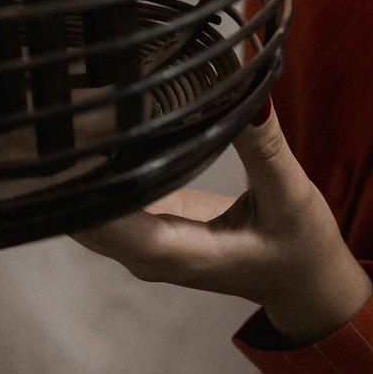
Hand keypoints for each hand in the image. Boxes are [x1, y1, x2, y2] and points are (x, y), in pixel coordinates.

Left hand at [72, 106, 372, 345]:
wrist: (304, 284)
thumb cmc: (300, 247)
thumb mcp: (289, 195)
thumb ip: (263, 145)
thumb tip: (247, 90)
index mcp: (176, 254)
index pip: (101, 221)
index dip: (77, 181)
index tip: (68, 130)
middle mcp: (147, 253)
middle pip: (80, 211)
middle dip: (71, 163)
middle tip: (70, 99)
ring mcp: (144, 242)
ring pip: (88, 204)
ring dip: (82, 163)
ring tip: (79, 103)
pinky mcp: (151, 225)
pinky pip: (110, 196)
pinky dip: (103, 166)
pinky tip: (105, 125)